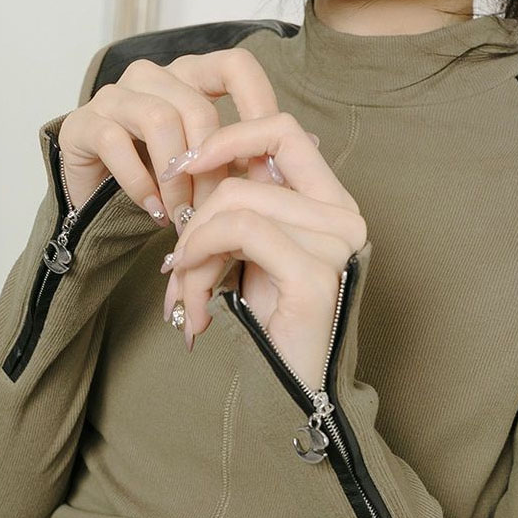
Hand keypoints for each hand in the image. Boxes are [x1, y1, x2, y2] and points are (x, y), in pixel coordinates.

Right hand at [57, 47, 279, 218]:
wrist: (97, 206)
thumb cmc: (162, 185)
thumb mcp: (211, 170)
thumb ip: (248, 157)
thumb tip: (307, 145)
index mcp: (191, 78)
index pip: (236, 66)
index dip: (257, 105)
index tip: (264, 161)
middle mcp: (153, 77)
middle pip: (198, 106)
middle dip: (212, 168)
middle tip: (215, 212)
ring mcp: (115, 96)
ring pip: (159, 120)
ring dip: (176, 178)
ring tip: (182, 215)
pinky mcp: (84, 123)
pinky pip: (117, 143)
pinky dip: (140, 183)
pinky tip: (154, 211)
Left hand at [160, 112, 367, 391]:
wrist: (292, 387)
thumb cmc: (272, 322)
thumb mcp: (252, 254)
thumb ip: (241, 208)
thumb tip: (199, 163)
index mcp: (331, 203)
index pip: (284, 131)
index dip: (230, 137)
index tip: (184, 165)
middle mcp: (343, 216)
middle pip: (243, 180)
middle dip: (194, 223)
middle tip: (173, 270)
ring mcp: (336, 243)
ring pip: (234, 206)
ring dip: (192, 254)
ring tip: (185, 299)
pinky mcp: (316, 272)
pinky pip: (241, 230)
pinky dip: (202, 256)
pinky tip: (194, 300)